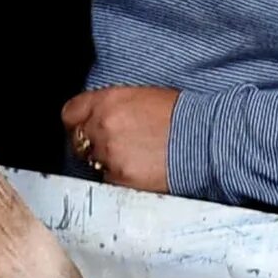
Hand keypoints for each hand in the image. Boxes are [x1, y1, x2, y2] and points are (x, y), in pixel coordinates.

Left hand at [61, 86, 177, 191]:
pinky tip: (140, 169)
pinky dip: (119, 177)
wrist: (207, 139)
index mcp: (108, 101)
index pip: (70, 113)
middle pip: (78, 141)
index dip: (78, 123)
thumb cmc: (183, 116)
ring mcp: (109, 153)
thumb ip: (113, 107)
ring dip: (106, 162)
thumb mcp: (143, 97)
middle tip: (113, 147)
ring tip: (134, 157)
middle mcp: (103, 126)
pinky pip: (108, 180)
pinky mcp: (119, 177)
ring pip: (92, 162)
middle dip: (91, 144)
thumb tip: (97, 118)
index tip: (84, 128)